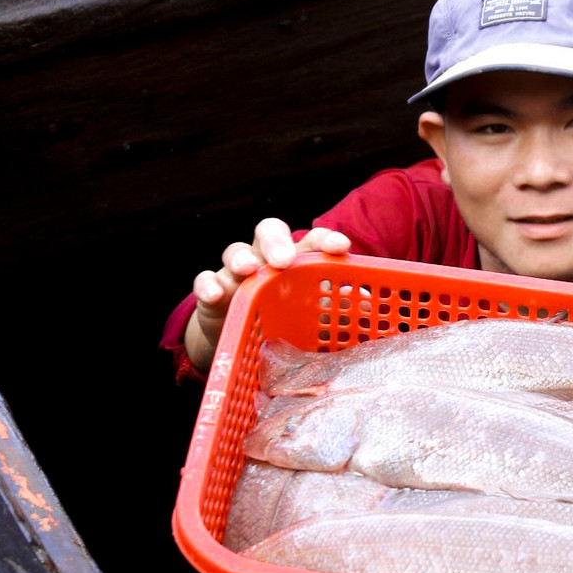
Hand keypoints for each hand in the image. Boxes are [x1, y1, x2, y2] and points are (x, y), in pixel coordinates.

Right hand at [184, 219, 350, 369]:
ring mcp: (237, 273)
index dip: (325, 239)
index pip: (312, 240)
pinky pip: (205, 281)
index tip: (340, 247)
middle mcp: (267, 258)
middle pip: (270, 232)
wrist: (246, 340)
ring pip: (235, 251)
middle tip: (284, 259)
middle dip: (277, 241)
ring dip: (240, 257)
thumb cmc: (289, 318)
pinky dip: (208, 285)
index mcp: (298, 260)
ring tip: (247, 268)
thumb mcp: (316, 315)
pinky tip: (216, 294)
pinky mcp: (213, 293)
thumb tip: (367, 307)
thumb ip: (339, 307)